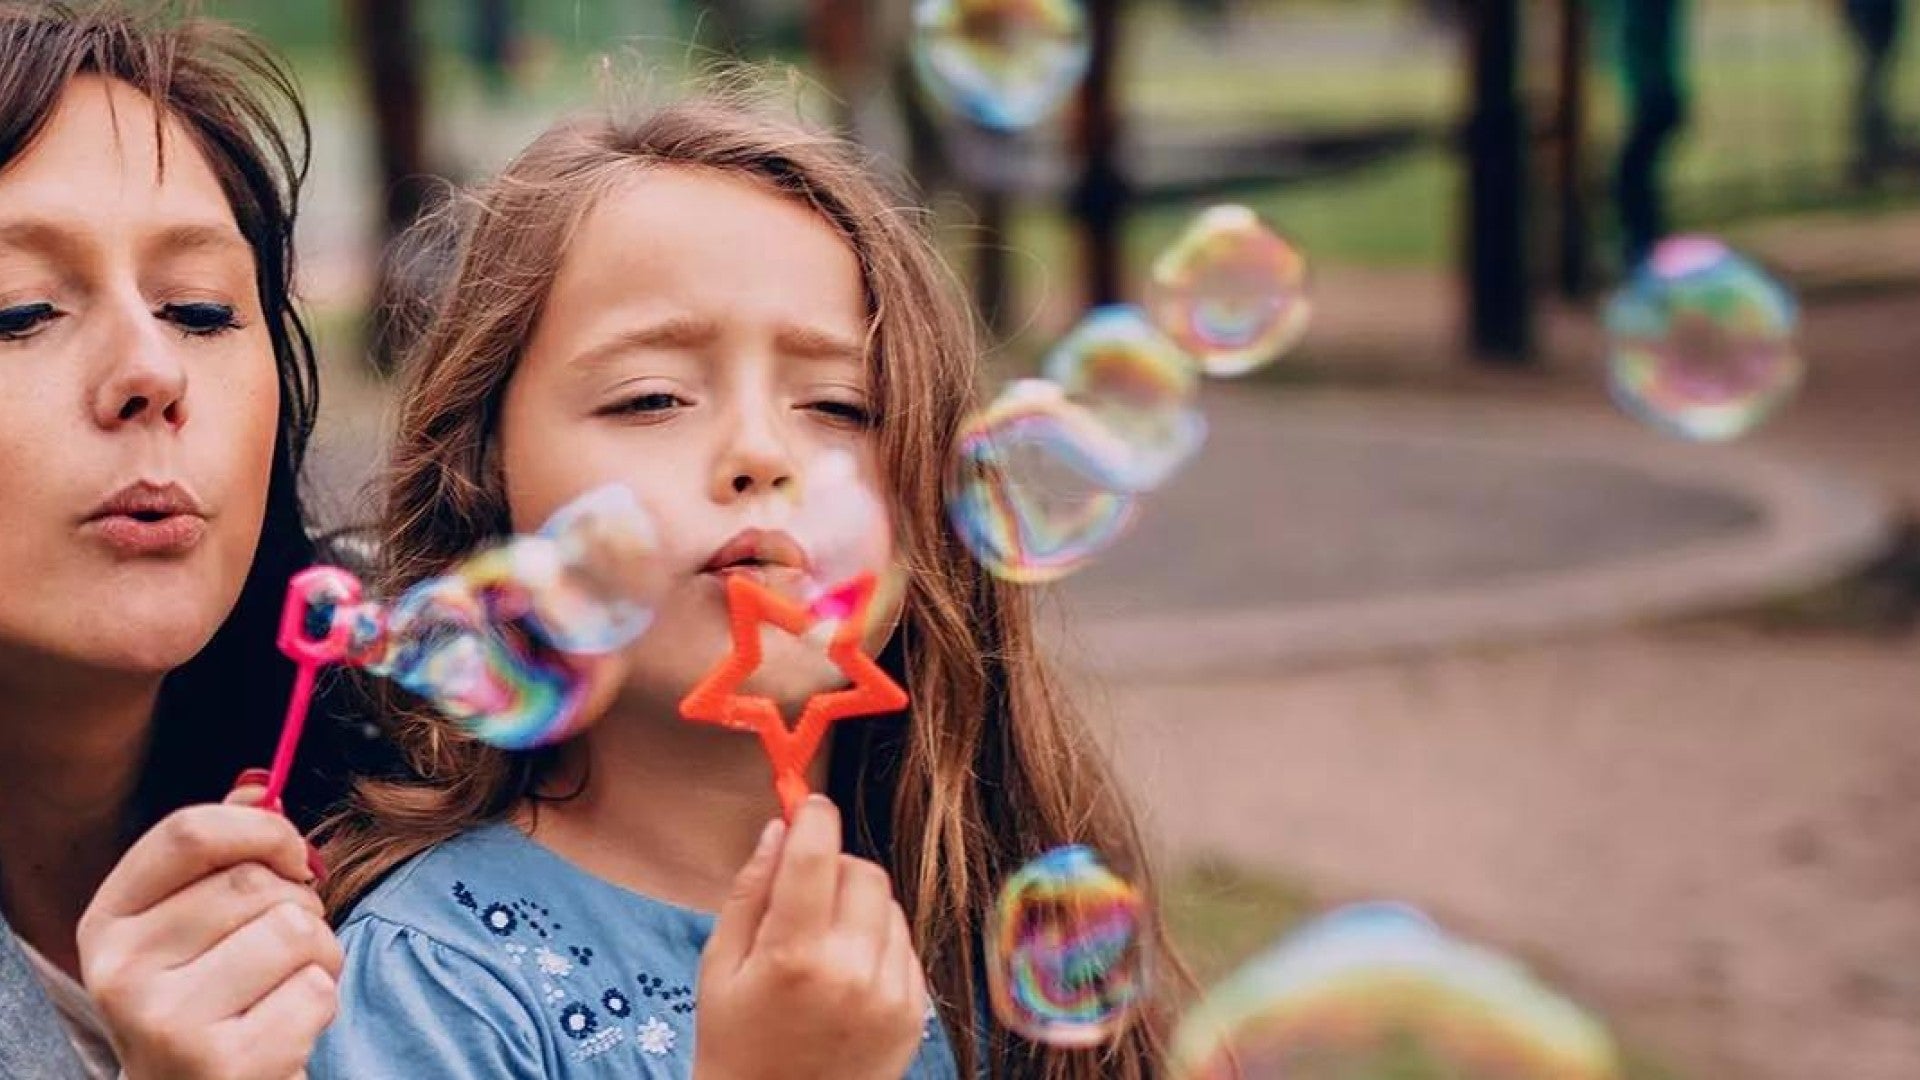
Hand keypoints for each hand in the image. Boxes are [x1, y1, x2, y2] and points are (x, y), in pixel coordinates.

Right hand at [76, 773, 339, 1079]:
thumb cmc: (209, 997)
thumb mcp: (194, 923)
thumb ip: (222, 852)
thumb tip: (259, 784)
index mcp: (108, 922)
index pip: (188, 832)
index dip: (261, 830)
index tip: (290, 855)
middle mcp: (122, 971)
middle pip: (252, 881)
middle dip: (299, 902)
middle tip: (284, 943)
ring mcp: (165, 1021)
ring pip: (294, 930)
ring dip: (320, 952)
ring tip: (285, 985)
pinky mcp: (222, 1063)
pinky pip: (316, 989)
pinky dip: (321, 1001)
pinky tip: (284, 1027)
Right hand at [694, 796, 927, 1079]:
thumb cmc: (735, 1043)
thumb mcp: (720, 967)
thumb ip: (750, 892)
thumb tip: (780, 829)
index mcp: (793, 955)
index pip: (816, 854)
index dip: (814, 817)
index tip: (809, 805)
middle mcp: (850, 971)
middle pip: (863, 871)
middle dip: (834, 866)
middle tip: (805, 892)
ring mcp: (889, 994)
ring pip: (888, 906)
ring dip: (858, 906)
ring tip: (822, 943)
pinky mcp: (913, 1014)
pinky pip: (905, 945)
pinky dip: (878, 944)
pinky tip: (845, 974)